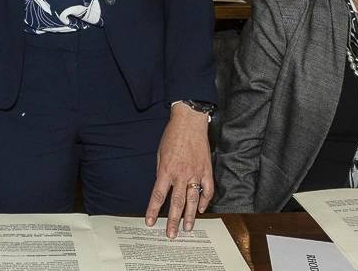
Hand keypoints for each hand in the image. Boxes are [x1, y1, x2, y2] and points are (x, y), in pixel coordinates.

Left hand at [146, 104, 213, 238]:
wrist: (189, 123)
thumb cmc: (172, 136)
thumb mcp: (160, 154)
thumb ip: (162, 172)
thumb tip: (162, 189)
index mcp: (166, 170)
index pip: (158, 195)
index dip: (153, 210)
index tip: (150, 222)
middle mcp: (181, 174)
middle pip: (176, 202)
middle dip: (173, 220)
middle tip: (171, 235)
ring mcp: (196, 173)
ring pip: (193, 200)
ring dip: (190, 216)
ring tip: (188, 228)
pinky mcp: (207, 170)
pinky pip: (207, 190)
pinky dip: (205, 200)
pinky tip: (201, 209)